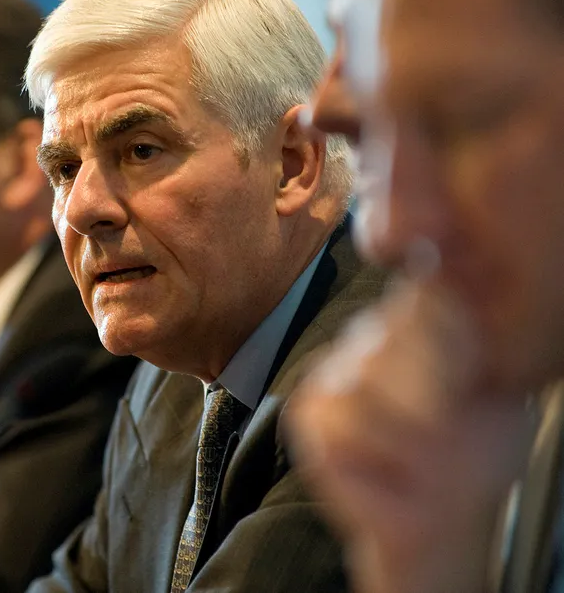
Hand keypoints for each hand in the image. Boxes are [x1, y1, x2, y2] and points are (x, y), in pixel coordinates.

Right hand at [285, 282, 533, 592]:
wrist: (445, 521)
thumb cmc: (471, 455)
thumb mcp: (494, 390)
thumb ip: (463, 337)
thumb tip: (428, 278)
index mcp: (413, 322)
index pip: (425, 295)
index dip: (455, 343)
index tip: (471, 381)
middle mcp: (364, 337)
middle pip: (395, 337)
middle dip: (435, 395)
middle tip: (446, 428)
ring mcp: (328, 373)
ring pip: (365, 384)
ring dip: (410, 438)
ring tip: (421, 457)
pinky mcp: (306, 413)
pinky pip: (342, 426)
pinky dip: (378, 460)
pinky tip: (390, 470)